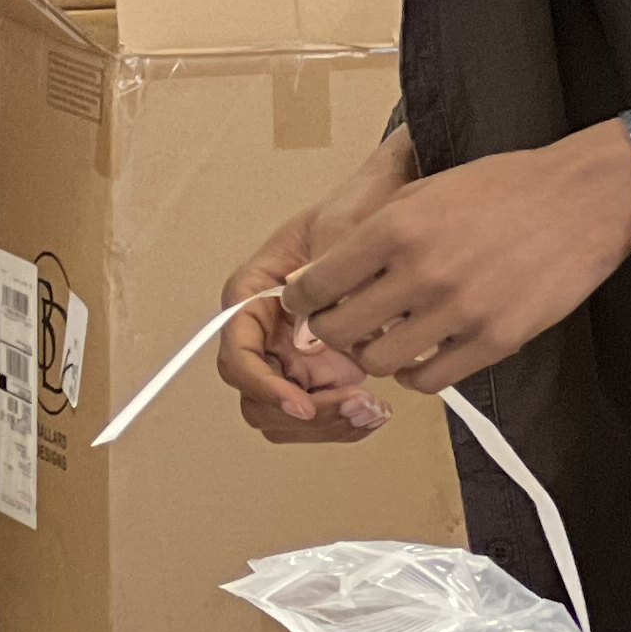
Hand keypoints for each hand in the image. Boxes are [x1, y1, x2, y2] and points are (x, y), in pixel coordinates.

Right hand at [215, 130, 415, 441]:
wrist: (394, 206)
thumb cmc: (357, 210)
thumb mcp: (340, 231)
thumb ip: (325, 278)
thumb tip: (313, 334)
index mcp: (251, 295)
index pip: (237, 355)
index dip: (263, 385)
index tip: (301, 402)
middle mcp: (266, 332)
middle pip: (257, 397)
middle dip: (301, 414)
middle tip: (352, 407)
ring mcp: (293, 355)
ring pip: (286, 415)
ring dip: (325, 424)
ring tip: (372, 410)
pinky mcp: (324, 371)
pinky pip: (321, 413)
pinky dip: (345, 422)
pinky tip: (376, 410)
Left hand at [290, 128, 630, 395]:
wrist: (582, 198)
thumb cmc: (505, 187)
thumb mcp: (424, 190)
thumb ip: (372, 233)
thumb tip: (322, 271)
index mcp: (396, 227)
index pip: (315, 283)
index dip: (301, 299)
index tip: (303, 302)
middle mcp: (423, 272)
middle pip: (338, 331)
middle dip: (329, 331)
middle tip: (341, 325)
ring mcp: (461, 311)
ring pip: (379, 362)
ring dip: (374, 355)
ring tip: (386, 338)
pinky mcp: (496, 341)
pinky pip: (430, 380)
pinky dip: (417, 373)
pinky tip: (423, 354)